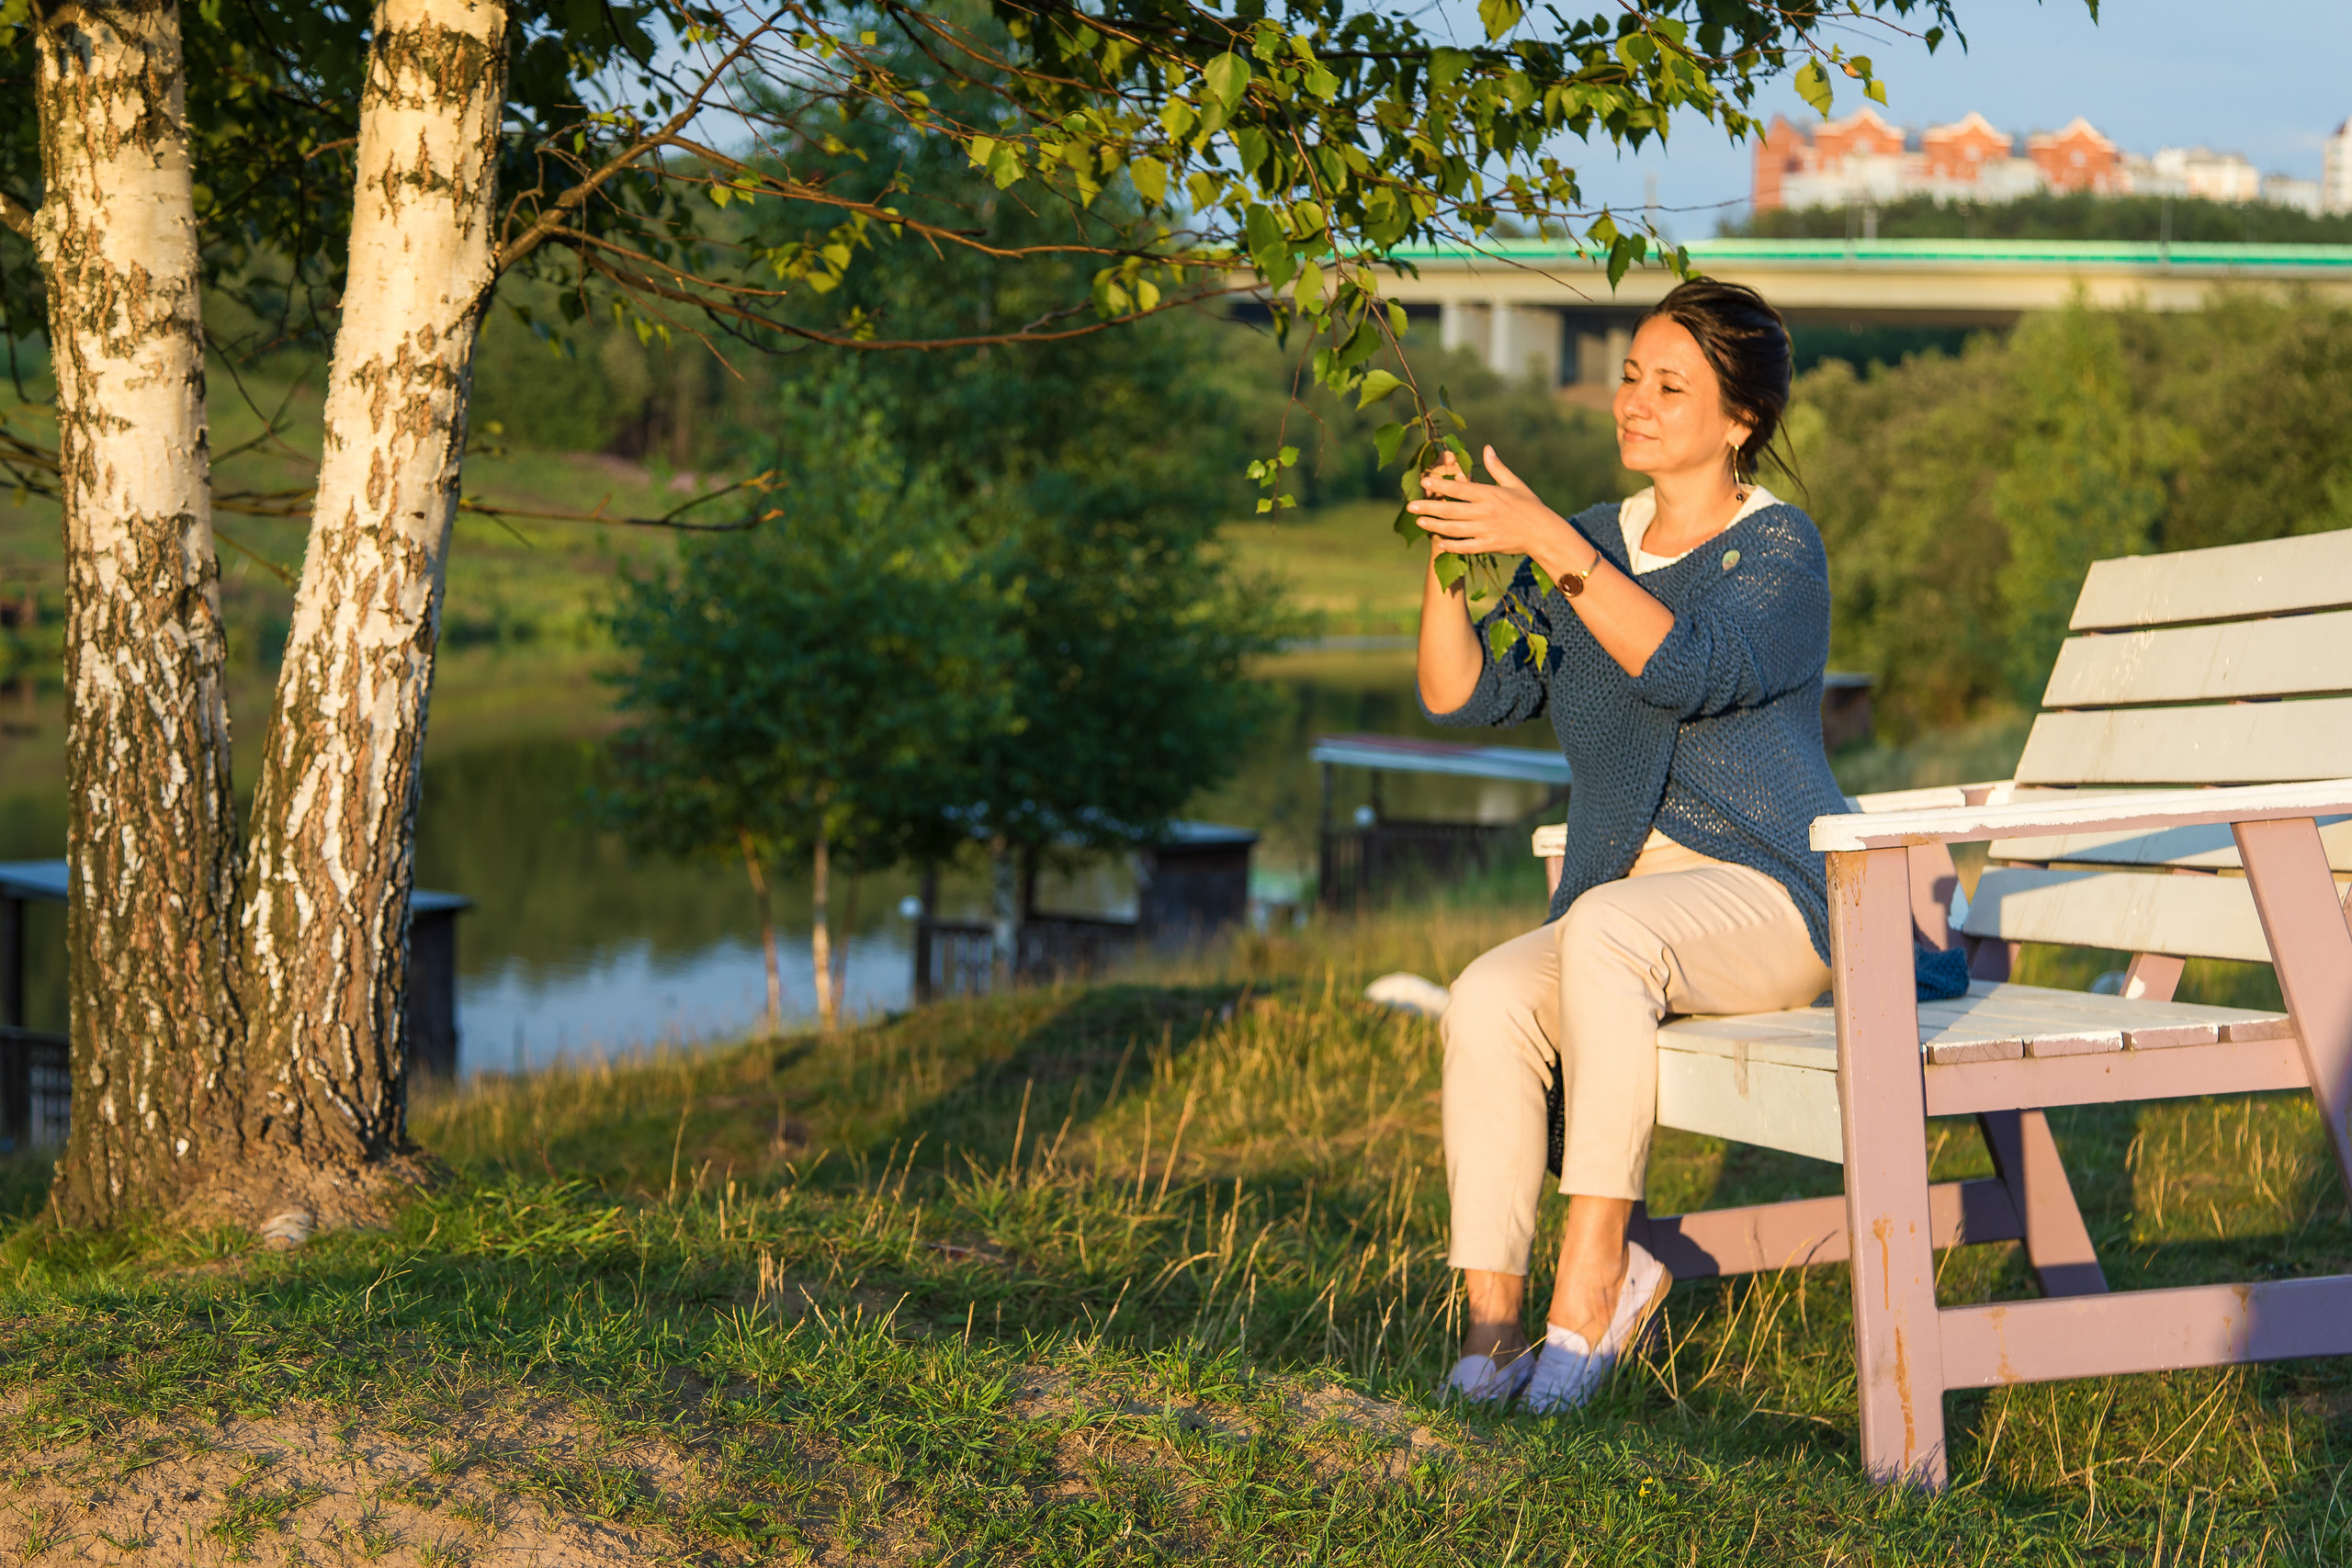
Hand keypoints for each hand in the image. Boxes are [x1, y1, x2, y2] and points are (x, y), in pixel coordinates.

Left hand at [1408, 446, 1572, 560]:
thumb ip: (1497, 468)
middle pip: (1451, 510)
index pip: (1460, 488)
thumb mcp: (1515, 483)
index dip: (1440, 485)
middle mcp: (1485, 512)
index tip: (1424, 481)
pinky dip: (1452, 546)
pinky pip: (1466, 547)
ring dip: (1435, 525)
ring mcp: (1486, 530)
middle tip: (1410, 506)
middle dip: (1429, 507)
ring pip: (1455, 529)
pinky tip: (1439, 543)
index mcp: (1490, 494)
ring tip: (1419, 521)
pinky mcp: (1489, 546)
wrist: (1544, 533)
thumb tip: (1486, 448)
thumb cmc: (1530, 506)